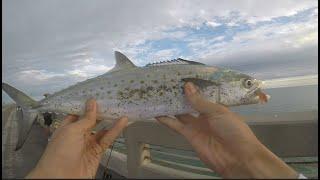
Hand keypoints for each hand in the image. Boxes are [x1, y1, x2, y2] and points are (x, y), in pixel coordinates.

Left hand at [27, 99, 127, 178]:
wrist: (61, 178)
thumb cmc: (60, 153)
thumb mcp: (72, 131)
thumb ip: (85, 118)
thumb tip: (92, 102)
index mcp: (67, 128)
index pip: (78, 113)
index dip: (88, 105)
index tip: (99, 95)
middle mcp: (77, 135)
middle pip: (92, 121)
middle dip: (101, 112)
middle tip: (112, 100)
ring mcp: (88, 144)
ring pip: (102, 130)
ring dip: (111, 120)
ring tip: (121, 109)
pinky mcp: (97, 152)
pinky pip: (107, 139)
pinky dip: (115, 130)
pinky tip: (122, 122)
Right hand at [156, 82, 297, 177]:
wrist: (237, 157)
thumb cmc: (233, 130)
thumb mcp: (218, 112)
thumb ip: (200, 101)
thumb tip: (187, 86)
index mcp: (215, 107)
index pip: (200, 95)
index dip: (191, 87)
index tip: (180, 78)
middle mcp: (204, 115)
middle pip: (188, 103)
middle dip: (178, 96)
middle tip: (165, 85)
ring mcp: (196, 125)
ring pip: (180, 113)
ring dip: (170, 106)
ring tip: (158, 96)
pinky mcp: (189, 135)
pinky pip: (176, 126)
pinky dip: (167, 120)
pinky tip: (157, 113)